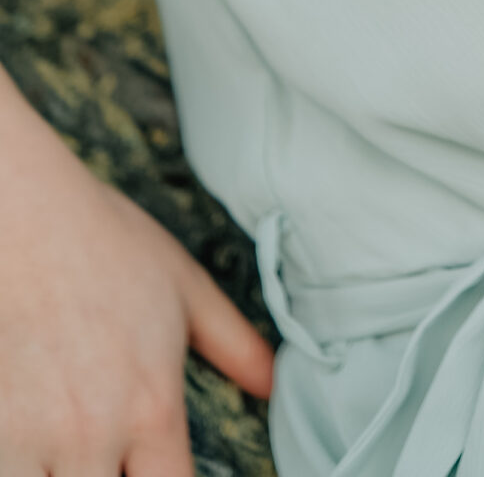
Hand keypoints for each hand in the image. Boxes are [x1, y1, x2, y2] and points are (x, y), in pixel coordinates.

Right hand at [0, 85, 272, 476]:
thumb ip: (234, 344)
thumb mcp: (184, 286)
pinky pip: (11, 473)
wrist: (25, 216)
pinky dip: (23, 466)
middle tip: (116, 453)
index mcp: (151, 407)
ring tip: (75, 453)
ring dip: (66, 476)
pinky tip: (33, 448)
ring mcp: (34, 440)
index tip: (160, 468)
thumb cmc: (102, 242)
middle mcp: (95, 435)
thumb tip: (273, 385)